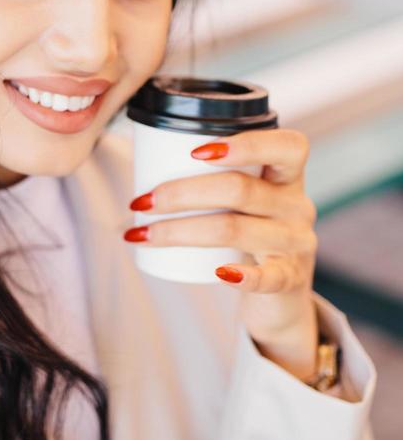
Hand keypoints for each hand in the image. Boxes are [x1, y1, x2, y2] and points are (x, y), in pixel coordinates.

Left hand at [124, 128, 319, 380]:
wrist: (280, 294)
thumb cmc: (249, 231)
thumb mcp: (246, 201)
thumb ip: (215, 175)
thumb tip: (144, 158)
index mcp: (288, 176)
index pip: (287, 147)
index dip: (245, 144)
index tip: (194, 152)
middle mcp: (297, 206)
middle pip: (240, 190)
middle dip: (182, 193)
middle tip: (141, 201)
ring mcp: (295, 243)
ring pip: (236, 229)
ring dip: (180, 232)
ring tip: (142, 234)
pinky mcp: (288, 279)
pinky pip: (267, 277)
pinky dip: (241, 275)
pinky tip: (218, 271)